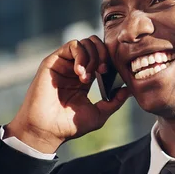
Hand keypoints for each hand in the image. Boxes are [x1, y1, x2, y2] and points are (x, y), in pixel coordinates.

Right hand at [4, 36, 130, 153]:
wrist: (46, 131)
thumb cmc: (69, 126)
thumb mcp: (98, 115)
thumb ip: (114, 102)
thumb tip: (128, 90)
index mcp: (85, 79)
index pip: (102, 58)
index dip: (110, 61)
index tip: (111, 75)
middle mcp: (74, 69)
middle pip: (95, 45)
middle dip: (104, 54)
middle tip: (103, 71)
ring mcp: (64, 64)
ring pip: (85, 42)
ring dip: (93, 56)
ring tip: (88, 77)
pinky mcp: (53, 61)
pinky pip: (73, 45)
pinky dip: (81, 56)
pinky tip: (80, 74)